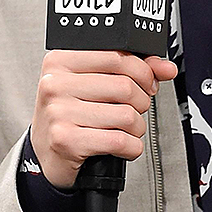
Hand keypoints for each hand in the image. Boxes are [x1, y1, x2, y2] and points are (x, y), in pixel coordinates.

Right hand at [31, 50, 177, 187]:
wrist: (46, 155)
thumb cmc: (70, 115)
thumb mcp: (93, 85)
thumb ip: (132, 71)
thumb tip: (166, 68)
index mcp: (61, 61)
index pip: (116, 57)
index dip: (143, 71)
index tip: (147, 82)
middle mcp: (55, 84)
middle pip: (125, 86)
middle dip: (141, 101)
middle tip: (134, 109)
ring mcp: (59, 112)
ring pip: (127, 115)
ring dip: (137, 128)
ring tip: (125, 129)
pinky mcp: (66, 140)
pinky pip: (119, 141)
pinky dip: (131, 147)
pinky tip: (122, 146)